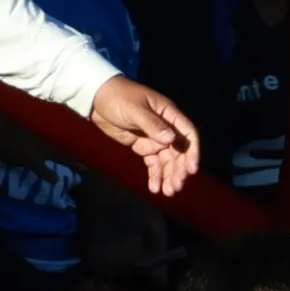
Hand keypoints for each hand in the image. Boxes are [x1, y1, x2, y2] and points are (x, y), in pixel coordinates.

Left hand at [86, 74, 200, 194]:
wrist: (97, 99)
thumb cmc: (118, 98)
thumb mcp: (134, 110)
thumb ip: (152, 124)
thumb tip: (170, 139)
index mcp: (169, 114)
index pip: (188, 134)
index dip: (192, 152)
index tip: (191, 169)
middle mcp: (166, 128)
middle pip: (179, 152)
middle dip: (179, 170)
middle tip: (176, 186)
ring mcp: (154, 139)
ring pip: (167, 161)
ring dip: (169, 176)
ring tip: (168, 192)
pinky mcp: (142, 147)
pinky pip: (153, 163)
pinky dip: (155, 175)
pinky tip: (154, 188)